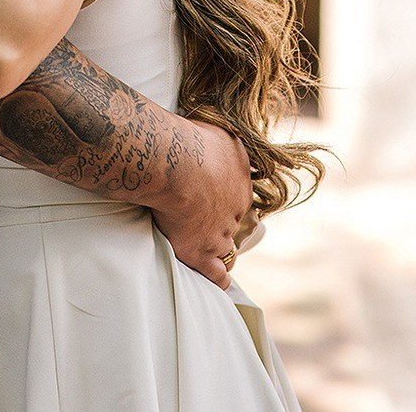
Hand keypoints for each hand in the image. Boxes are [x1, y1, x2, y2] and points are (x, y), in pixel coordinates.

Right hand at [149, 120, 257, 287]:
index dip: (223, 198)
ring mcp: (220, 233)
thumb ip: (226, 141)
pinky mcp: (201, 252)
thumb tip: (228, 139)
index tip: (210, 197)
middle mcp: (235, 209)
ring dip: (219, 249)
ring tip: (209, 252)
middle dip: (222, 222)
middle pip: (233, 221)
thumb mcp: (219, 133)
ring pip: (227, 248)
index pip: (237, 196)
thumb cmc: (191, 141)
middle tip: (203, 221)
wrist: (175, 164)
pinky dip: (218, 278)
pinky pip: (217, 274)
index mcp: (240, 182)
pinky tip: (216, 282)